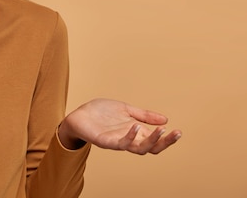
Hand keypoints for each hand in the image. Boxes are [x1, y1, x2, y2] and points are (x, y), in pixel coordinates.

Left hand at [58, 98, 181, 154]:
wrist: (79, 114)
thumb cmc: (100, 112)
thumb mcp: (125, 109)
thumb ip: (143, 115)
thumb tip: (166, 119)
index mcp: (135, 132)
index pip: (155, 140)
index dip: (167, 138)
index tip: (179, 131)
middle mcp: (128, 139)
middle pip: (151, 148)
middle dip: (165, 142)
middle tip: (176, 134)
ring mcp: (117, 141)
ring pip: (138, 149)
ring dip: (151, 141)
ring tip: (161, 130)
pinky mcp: (105, 141)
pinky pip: (120, 143)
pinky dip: (129, 136)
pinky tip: (135, 127)